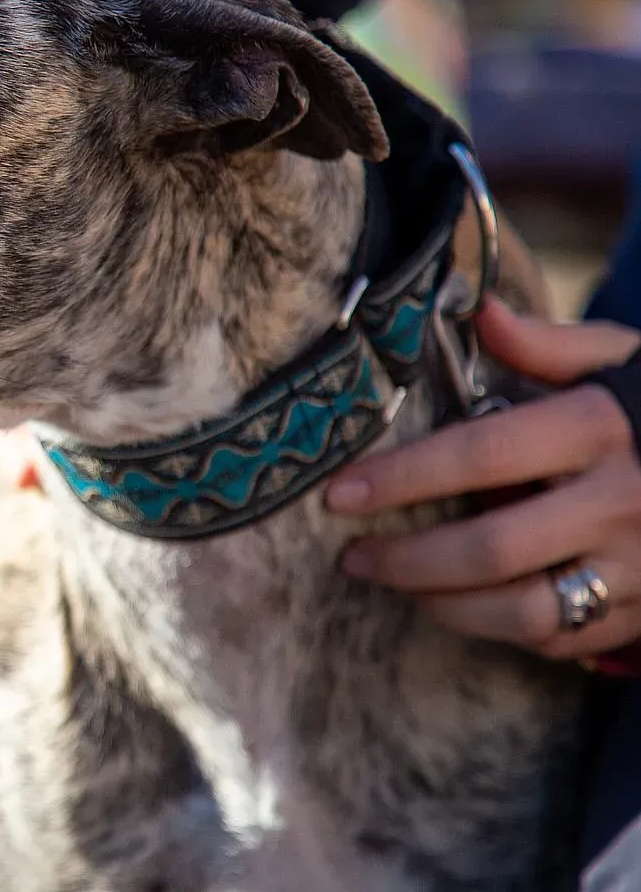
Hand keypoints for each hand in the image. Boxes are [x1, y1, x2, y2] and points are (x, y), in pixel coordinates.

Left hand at [327, 296, 640, 659]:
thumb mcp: (621, 357)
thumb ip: (547, 344)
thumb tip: (478, 312)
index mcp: (601, 429)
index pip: (479, 455)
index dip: (401, 478)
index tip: (339, 494)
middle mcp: (621, 503)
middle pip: (492, 549)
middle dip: (407, 561)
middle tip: (352, 557)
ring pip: (526, 613)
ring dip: (447, 607)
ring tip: (400, 587)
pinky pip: (568, 640)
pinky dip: (509, 631)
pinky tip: (471, 607)